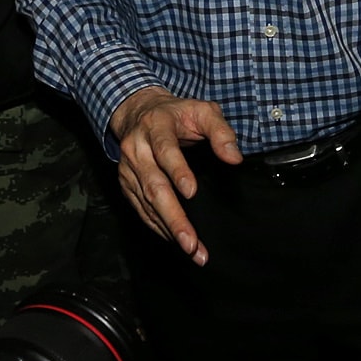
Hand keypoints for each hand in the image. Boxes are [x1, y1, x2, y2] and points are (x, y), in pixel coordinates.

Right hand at [108, 86, 242, 262]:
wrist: (139, 111)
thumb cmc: (177, 114)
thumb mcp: (203, 111)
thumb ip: (220, 132)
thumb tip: (234, 158)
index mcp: (156, 126)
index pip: (165, 151)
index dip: (177, 171)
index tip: (192, 193)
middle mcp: (137, 148)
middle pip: (154, 186)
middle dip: (174, 217)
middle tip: (192, 242)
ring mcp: (129, 169)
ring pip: (147, 203)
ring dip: (169, 229)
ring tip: (192, 250)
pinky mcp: (127, 184)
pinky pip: (141, 209)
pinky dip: (158, 227)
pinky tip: (174, 241)